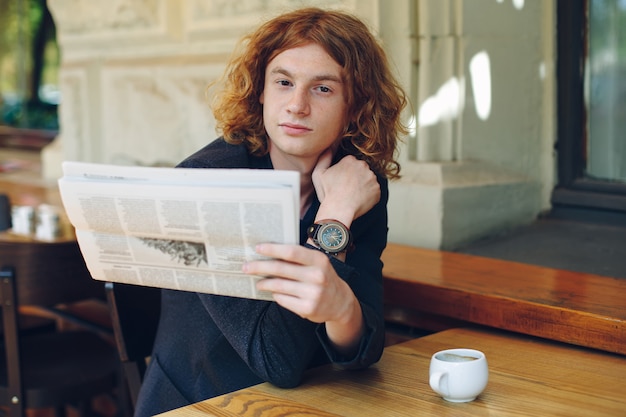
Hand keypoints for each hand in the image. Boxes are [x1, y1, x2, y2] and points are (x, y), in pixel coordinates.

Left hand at [243, 243, 363, 351]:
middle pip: (280, 268)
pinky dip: (275, 295)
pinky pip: (282, 299)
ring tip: (258, 282)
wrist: (340, 302)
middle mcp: (317, 276)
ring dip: (264, 282)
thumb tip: (268, 252)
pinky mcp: (307, 308)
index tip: (257, 248)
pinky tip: (273, 292)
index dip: (272, 249)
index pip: (291, 252)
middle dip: (259, 267)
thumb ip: (298, 257)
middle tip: (246, 267)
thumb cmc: (322, 277)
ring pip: (278, 285)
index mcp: (319, 260)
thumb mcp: (317, 263)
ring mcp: (313, 293)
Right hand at [311, 149, 379, 224]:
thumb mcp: (319, 173)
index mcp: (350, 160)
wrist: (339, 210)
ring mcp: (372, 178)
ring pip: (368, 180)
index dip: (345, 172)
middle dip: (356, 177)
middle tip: (347, 189)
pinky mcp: (377, 190)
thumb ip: (324, 158)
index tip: (341, 181)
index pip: (350, 163)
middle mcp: (363, 166)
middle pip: (361, 170)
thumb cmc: (328, 193)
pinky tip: (358, 200)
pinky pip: (374, 192)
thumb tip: (328, 148)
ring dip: (363, 186)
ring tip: (352, 196)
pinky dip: (368, 196)